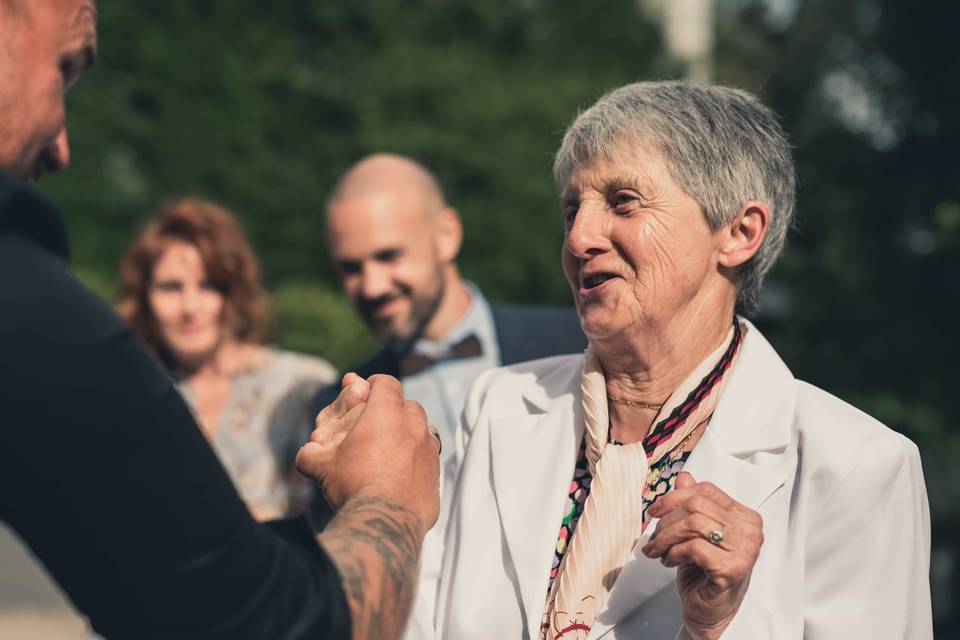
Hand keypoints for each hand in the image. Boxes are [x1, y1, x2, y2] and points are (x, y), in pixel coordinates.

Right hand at [296, 374, 440, 534]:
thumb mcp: (322, 466)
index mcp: (387, 413)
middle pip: (408, 405)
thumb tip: (307, 455)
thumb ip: (311, 453)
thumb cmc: (352, 486)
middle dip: (394, 411)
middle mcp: (414, 426)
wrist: (383, 522)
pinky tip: (402, 475)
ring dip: (410, 434)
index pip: (386, 383)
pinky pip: (429, 460)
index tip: (367, 393)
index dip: (375, 385)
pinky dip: (418, 461)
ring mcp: (429, 450)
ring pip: (424, 431)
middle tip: (377, 426)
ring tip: (391, 450)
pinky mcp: (437, 476)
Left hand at [641, 472, 763, 639]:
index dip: (675, 497)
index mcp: (745, 517)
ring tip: (658, 551)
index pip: (707, 491)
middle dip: (667, 520)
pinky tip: (669, 562)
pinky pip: (693, 548)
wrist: (710, 612)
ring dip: (666, 538)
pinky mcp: (732, 570)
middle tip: (654, 537)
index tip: (654, 511)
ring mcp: (745, 551)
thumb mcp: (695, 534)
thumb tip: (684, 476)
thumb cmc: (704, 572)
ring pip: (693, 524)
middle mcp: (751, 531)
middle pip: (696, 506)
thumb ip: (693, 504)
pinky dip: (673, 553)